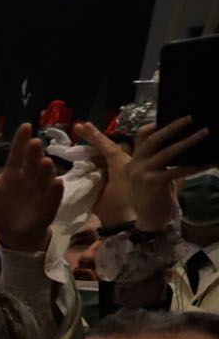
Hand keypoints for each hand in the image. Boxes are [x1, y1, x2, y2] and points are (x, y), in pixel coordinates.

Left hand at [0, 125, 61, 251]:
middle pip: (31, 164)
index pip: (17, 155)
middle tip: (34, 141)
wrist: (12, 232)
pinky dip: (55, 191)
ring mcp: (40, 191)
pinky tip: (57, 182)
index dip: (20, 141)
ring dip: (46, 170)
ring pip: (44, 178)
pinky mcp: (48, 206)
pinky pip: (53, 197)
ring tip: (45, 161)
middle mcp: (29, 179)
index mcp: (13, 174)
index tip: (25, 126)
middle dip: (33, 154)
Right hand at [122, 116, 210, 232]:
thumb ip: (162, 161)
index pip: (141, 136)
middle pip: (153, 139)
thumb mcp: (154, 176)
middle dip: (172, 127)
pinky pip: (176, 171)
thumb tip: (182, 144)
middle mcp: (135, 165)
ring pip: (167, 152)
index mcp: (133, 162)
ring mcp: (142, 174)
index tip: (171, 116)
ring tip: (203, 133)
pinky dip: (192, 166)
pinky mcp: (152, 183)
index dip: (155, 125)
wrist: (150, 222)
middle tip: (190, 118)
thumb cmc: (155, 198)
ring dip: (187, 142)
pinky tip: (206, 163)